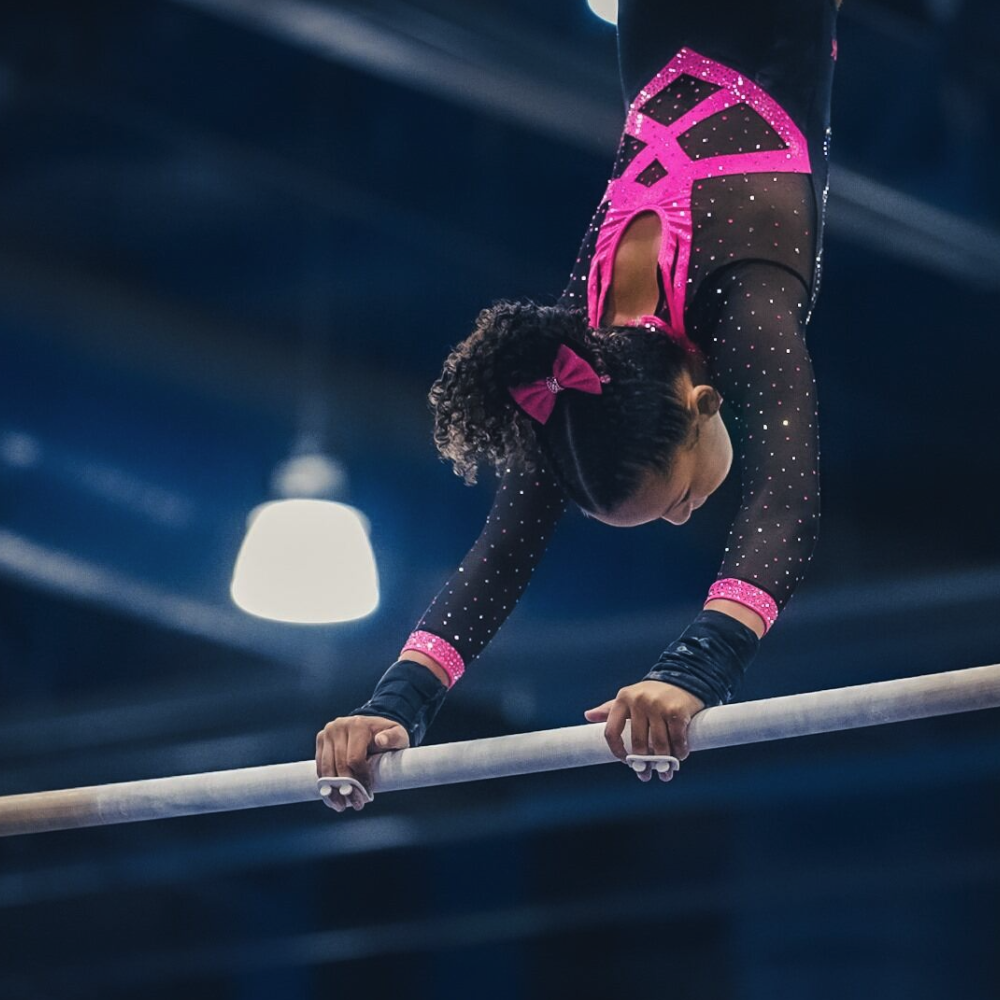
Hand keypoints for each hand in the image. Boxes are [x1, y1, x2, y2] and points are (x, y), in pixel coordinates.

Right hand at [315, 715, 408, 811]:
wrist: (372, 728)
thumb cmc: (387, 735)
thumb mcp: (397, 735)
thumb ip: (393, 737)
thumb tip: (381, 740)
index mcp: (358, 725)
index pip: (354, 758)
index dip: (360, 779)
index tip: (367, 793)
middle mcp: (339, 726)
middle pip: (339, 765)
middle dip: (348, 788)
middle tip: (357, 804)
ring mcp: (327, 733)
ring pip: (326, 768)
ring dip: (333, 790)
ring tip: (342, 805)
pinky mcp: (320, 740)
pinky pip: (320, 766)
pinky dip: (325, 783)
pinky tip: (332, 796)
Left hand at [584, 681, 704, 781]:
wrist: (682, 678)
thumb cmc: (651, 693)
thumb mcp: (628, 697)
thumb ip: (609, 708)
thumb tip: (587, 716)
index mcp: (623, 699)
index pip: (611, 731)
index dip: (616, 750)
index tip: (625, 761)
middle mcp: (639, 701)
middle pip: (638, 743)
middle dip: (643, 763)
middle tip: (646, 775)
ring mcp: (658, 706)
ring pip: (659, 744)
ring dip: (663, 763)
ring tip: (665, 772)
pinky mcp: (677, 711)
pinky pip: (677, 739)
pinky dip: (679, 752)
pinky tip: (679, 758)